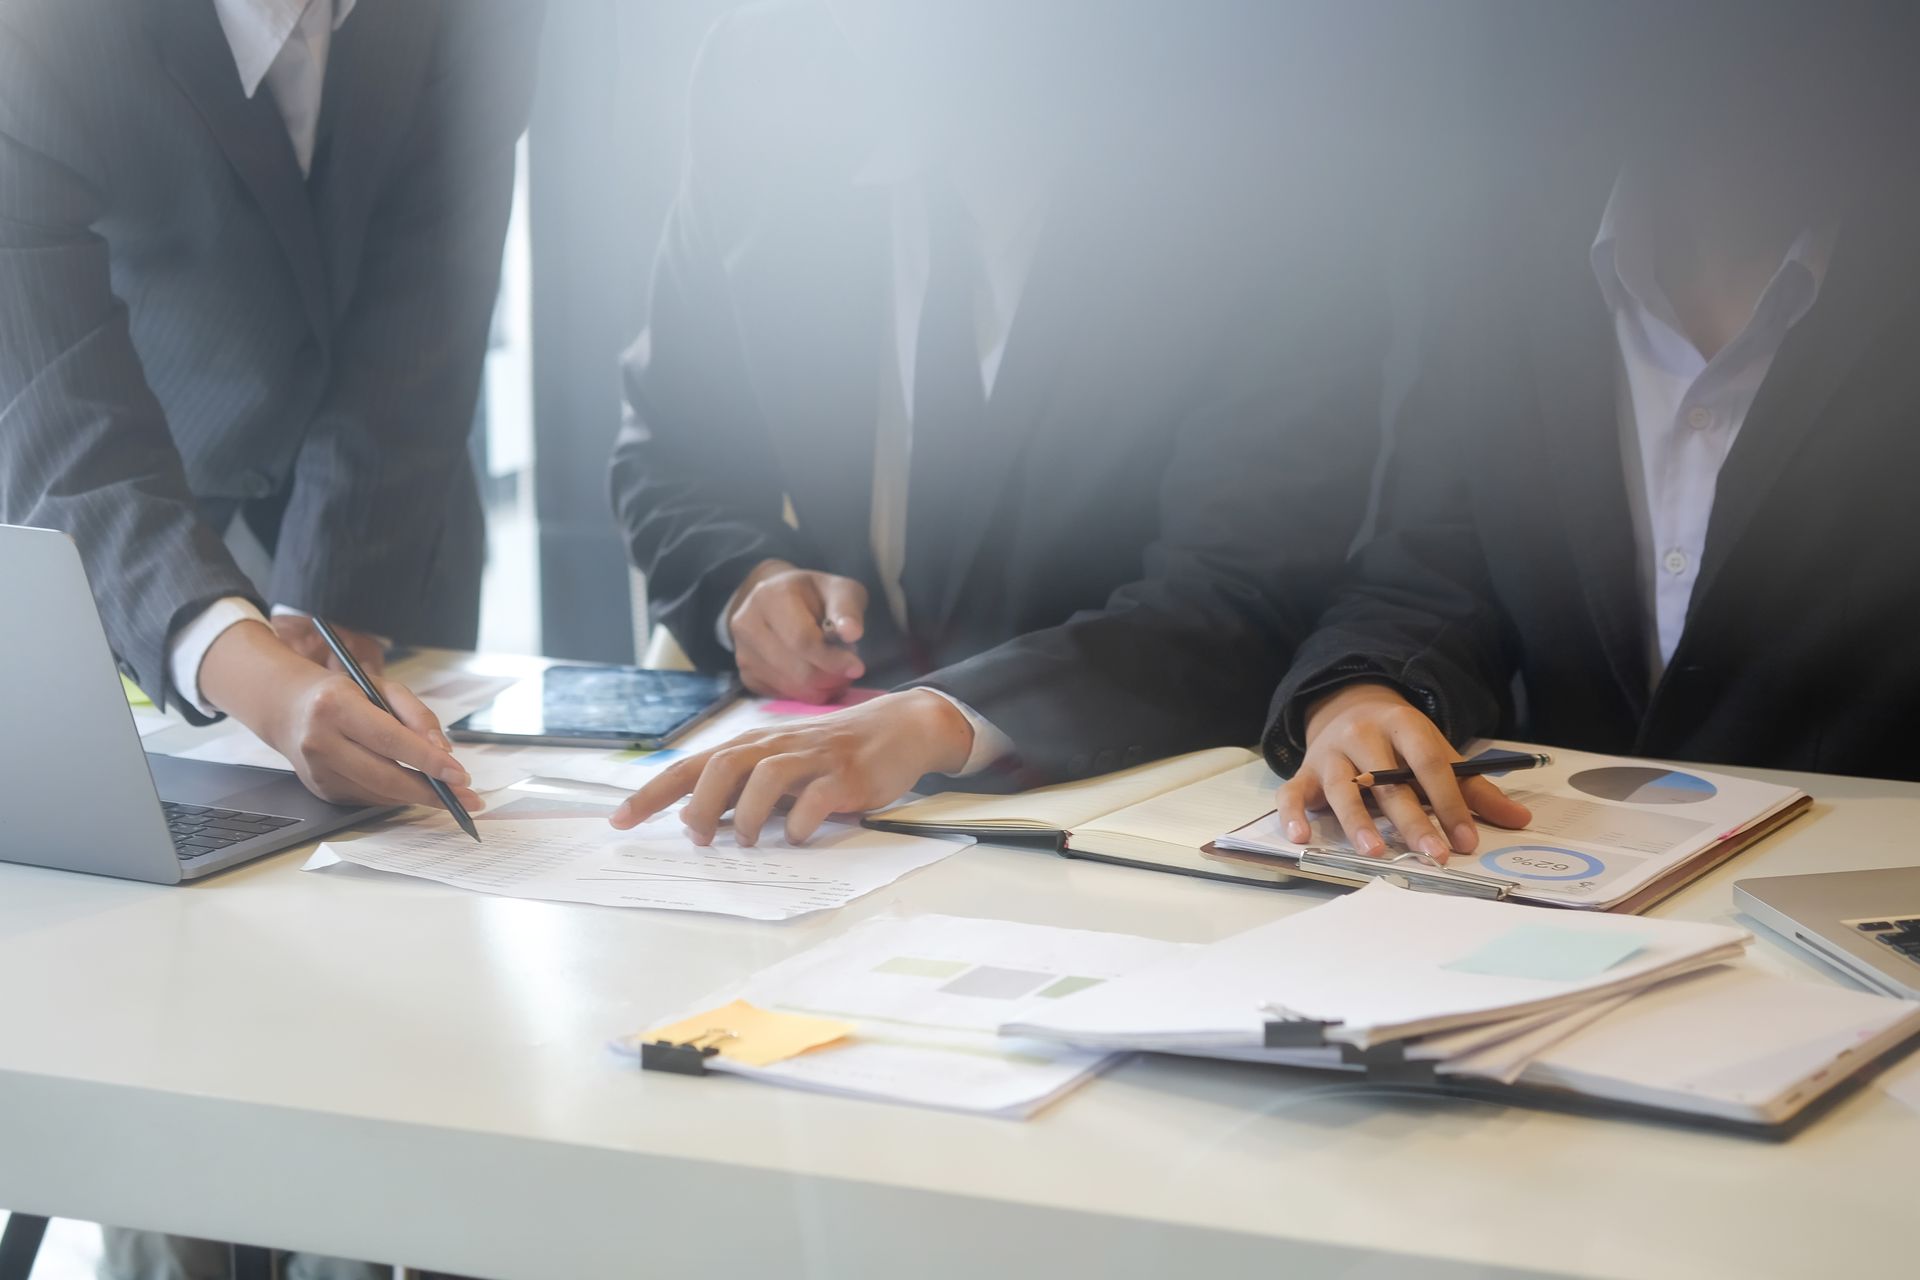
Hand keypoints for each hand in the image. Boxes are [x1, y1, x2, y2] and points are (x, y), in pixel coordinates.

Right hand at [198, 620, 481, 811]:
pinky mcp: (321, 790)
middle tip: (466, 799)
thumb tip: (444, 751)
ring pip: (379, 794)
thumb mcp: (382, 687)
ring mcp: (317, 771)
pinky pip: (369, 798)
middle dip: (431, 792)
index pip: (390, 740)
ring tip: (449, 795)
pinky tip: (413, 789)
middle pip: (385, 777)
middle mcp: (321, 741)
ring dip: (418, 797)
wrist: (287, 708)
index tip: (460, 775)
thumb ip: (417, 715)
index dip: (428, 761)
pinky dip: (396, 796)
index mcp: (335, 706)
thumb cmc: (343, 693)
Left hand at [608, 690, 973, 845]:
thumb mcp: (781, 765)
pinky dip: (799, 823)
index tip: (619, 821)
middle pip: (721, 767)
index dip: (652, 793)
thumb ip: (742, 789)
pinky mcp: (845, 775)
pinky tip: (797, 837)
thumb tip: (698, 823)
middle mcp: (777, 745)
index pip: (691, 766)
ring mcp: (812, 758)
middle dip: (700, 806)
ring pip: (763, 778)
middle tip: (699, 839)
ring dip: (746, 816)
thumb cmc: (830, 754)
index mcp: (754, 745)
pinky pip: (815, 799)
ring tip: (746, 841)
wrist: (898, 728)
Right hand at [726, 559, 867, 701]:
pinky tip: (818, 677)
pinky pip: (782, 696)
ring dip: (822, 688)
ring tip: (836, 672)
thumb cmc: (814, 595)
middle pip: (797, 670)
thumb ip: (847, 609)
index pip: (802, 640)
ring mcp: (742, 652)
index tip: (857, 666)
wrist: (777, 600)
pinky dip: (806, 694)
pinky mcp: (746, 674)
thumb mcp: (839, 590)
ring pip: (790, 687)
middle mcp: (748, 624)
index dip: (832, 659)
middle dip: (830, 677)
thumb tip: (851, 632)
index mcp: (770, 596)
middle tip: (850, 672)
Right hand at [1273, 682, 1529, 862]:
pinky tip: (1301, 839)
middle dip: (1411, 820)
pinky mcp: (1303, 771)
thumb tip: (1519, 820)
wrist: (1348, 707)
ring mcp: (1330, 753)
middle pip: (1387, 780)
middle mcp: (1362, 735)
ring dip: (1357, 821)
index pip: (1429, 763)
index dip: (1449, 802)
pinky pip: (1291, 793)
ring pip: (1341, 788)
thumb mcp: (1436, 752)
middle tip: (1432, 855)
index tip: (1466, 840)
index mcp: (1402, 725)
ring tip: (1375, 852)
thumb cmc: (1399, 742)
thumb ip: (1474, 788)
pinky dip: (1291, 815)